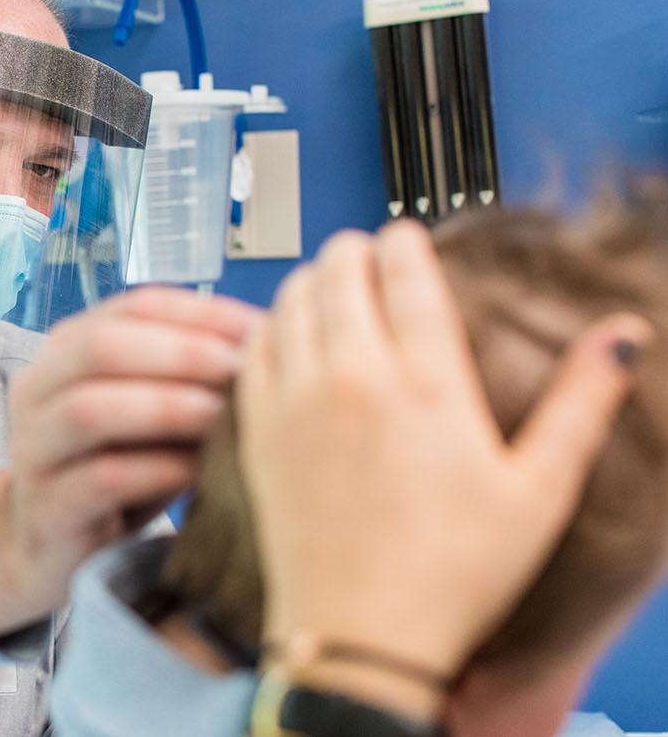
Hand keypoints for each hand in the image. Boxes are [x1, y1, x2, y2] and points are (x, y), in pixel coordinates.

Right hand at [0, 286, 259, 636]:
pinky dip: (156, 470)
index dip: (204, 313)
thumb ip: (187, 376)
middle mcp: (40, 388)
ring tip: (223, 418)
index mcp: (68, 347)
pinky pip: (100, 478)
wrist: (51, 548)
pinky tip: (197, 472)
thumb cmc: (114, 468)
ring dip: (167, 407)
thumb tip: (271, 345)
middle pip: (103, 346)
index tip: (263, 330)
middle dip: (184, 353)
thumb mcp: (150, 412)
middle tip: (244, 372)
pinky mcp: (47, 507)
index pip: (137, 306)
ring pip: (91, 408)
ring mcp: (34, 447)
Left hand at [240, 222, 645, 717]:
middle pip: (340, 269)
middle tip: (369, 256)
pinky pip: (252, 344)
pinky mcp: (256, 428)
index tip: (408, 238)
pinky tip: (287, 332)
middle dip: (356, 250)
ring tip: (332, 285)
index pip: (405, 270)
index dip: (405, 241)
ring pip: (290, 296)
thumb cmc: (451, 573)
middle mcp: (352, 378)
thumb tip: (621, 336)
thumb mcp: (539, 492)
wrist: (359, 636)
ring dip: (311, 277)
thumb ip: (581, 403)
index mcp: (425, 383)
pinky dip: (269, 321)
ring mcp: (296, 400)